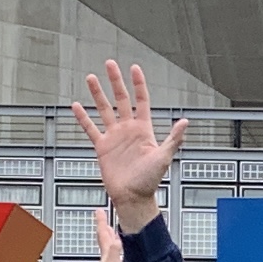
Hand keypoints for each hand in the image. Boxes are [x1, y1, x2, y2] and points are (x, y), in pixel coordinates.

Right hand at [72, 63, 188, 231]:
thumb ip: (173, 139)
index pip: (141, 100)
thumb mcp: (164, 157)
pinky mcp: (102, 147)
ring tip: (90, 78)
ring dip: (97, 94)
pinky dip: (83, 118)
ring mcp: (114, 137)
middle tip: (109, 64)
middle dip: (115, 81)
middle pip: (121, 99)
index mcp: (144, 129)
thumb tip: (185, 122)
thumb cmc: (150, 180)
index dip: (138, 84)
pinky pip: (91, 128)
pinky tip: (77, 106)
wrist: (133, 197)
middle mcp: (128, 129)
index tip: (133, 68)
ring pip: (104, 109)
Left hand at [92, 205, 133, 261]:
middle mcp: (111, 258)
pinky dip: (125, 248)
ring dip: (115, 236)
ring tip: (115, 227)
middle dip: (106, 225)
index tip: (99, 210)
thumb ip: (114, 252)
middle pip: (107, 237)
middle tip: (104, 214)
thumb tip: (117, 237)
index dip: (101, 222)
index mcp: (107, 255)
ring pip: (115, 246)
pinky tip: (128, 249)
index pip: (103, 234)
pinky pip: (124, 255)